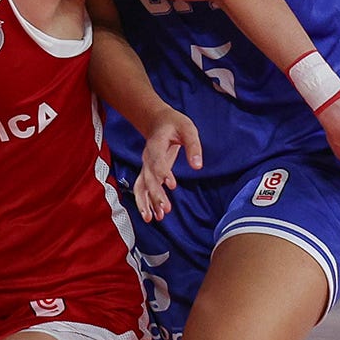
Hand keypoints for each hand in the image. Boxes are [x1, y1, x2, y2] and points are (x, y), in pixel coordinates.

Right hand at [128, 107, 201, 222]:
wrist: (157, 121)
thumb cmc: (174, 124)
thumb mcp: (188, 128)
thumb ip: (193, 146)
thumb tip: (198, 166)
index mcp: (156, 144)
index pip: (156, 160)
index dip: (162, 172)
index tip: (171, 184)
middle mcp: (147, 157)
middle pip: (148, 177)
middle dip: (155, 194)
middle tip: (165, 209)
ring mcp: (146, 166)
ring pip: (142, 186)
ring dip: (146, 202)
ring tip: (153, 218)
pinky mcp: (148, 172)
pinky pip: (143, 189)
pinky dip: (146, 202)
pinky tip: (154, 216)